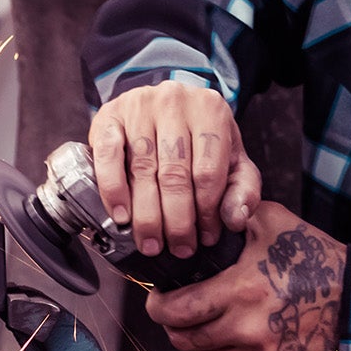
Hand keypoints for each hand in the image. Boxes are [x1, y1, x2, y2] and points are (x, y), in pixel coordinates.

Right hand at [88, 81, 259, 259]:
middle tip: (178, 248)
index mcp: (210, 110)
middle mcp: (174, 102)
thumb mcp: (231, 158)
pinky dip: (113, 189)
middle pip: (175, 173)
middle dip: (177, 220)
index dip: (207, 211)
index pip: (209, 171)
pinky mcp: (109, 115)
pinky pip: (108, 155)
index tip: (205, 238)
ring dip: (146, 214)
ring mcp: (139, 106)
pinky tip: (121, 215)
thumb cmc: (199, 139)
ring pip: (142, 169)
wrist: (167, 106)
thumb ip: (242, 189)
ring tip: (151, 243)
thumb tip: (235, 220)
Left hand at [145, 201, 343, 350]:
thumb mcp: (275, 224)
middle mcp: (246, 330)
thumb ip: (235, 215)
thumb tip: (204, 213)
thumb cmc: (317, 261)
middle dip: (173, 325)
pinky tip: (231, 340)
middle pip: (184, 340)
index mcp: (241, 291)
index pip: (177, 310)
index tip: (159, 298)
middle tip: (176, 312)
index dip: (158, 306)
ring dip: (198, 343)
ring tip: (204, 324)